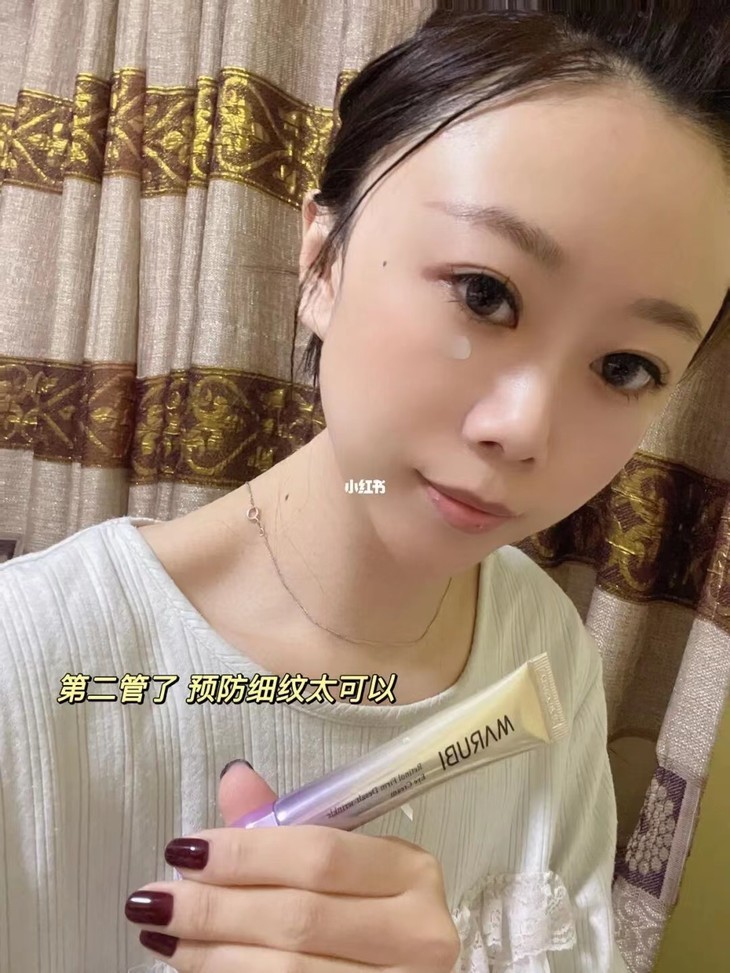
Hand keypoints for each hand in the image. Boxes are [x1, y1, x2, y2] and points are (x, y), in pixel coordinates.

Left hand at [125, 761, 460, 971]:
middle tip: (154, 898)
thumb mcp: (339, 866)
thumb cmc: (365, 916)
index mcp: (411, 872)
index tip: (184, 850)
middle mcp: (420, 932)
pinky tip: (194, 964)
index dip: (245, 854)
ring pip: (288, 969)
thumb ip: (285, 828)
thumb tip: (235, 778)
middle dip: (215, 907)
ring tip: (162, 932)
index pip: (320, 856)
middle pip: (299, 917)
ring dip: (211, 952)